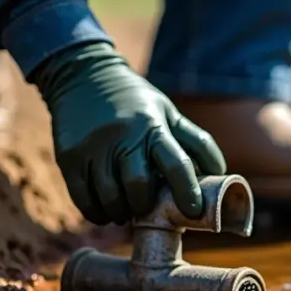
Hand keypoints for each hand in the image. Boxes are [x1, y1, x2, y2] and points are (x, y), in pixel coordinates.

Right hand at [33, 42, 225, 224]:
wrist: (83, 76)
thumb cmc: (135, 102)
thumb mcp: (167, 112)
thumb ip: (195, 142)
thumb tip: (221, 173)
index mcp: (153, 126)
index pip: (175, 164)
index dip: (187, 191)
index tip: (193, 211)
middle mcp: (123, 137)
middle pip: (138, 186)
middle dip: (146, 207)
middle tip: (147, 210)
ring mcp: (93, 148)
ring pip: (110, 198)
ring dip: (121, 213)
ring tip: (127, 212)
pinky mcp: (69, 157)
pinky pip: (84, 199)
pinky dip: (97, 213)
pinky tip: (106, 212)